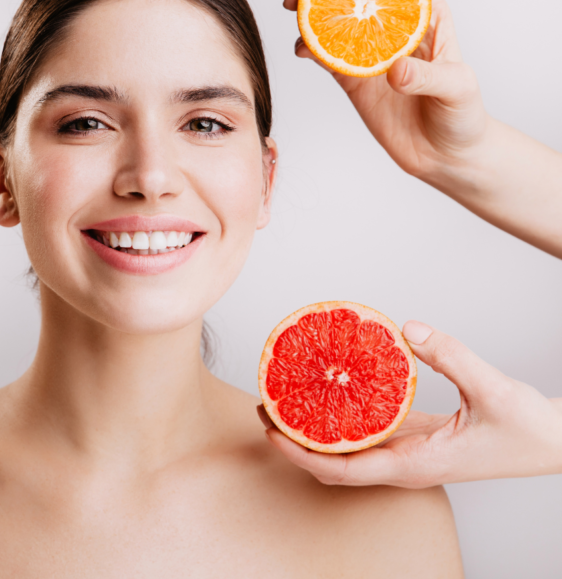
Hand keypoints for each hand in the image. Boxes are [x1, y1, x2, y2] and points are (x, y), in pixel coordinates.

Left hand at [259, 322, 561, 487]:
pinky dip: (342, 417)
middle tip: (265, 406)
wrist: (555, 445)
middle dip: (294, 442)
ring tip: (284, 397)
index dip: (302, 454)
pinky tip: (330, 390)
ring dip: (312, 429)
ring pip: (348, 451)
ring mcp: (409, 454)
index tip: (272, 432)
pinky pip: (369, 433)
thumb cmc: (529, 431)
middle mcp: (405, 465)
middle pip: (334, 465)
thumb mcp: (493, 390)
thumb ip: (451, 356)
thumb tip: (406, 328)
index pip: (343, 470)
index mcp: (416, 466)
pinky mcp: (416, 440)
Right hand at [285, 0, 561, 257]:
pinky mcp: (351, 78)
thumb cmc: (462, 115)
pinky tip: (301, 47)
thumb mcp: (456, 89)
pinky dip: (308, 47)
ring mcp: (368, 52)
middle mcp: (393, 28)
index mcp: (426, 16)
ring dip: (310, 3)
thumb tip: (394, 69)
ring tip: (292, 0)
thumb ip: (426, 77)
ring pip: (333, 16)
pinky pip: (324, 54)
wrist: (445, 155)